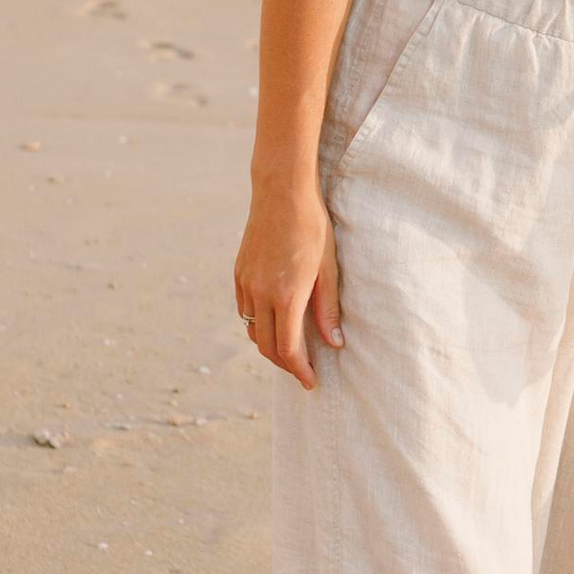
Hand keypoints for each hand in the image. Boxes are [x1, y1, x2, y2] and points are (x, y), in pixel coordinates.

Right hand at [234, 184, 343, 385]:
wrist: (281, 192)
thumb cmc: (312, 227)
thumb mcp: (328, 269)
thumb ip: (327, 309)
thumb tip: (334, 344)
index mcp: (286, 295)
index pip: (288, 348)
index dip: (300, 370)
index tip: (311, 381)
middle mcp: (260, 293)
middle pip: (266, 346)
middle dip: (285, 365)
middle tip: (303, 371)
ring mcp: (246, 283)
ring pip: (251, 330)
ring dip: (269, 346)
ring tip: (290, 350)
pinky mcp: (239, 273)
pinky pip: (244, 311)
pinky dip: (257, 325)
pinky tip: (273, 322)